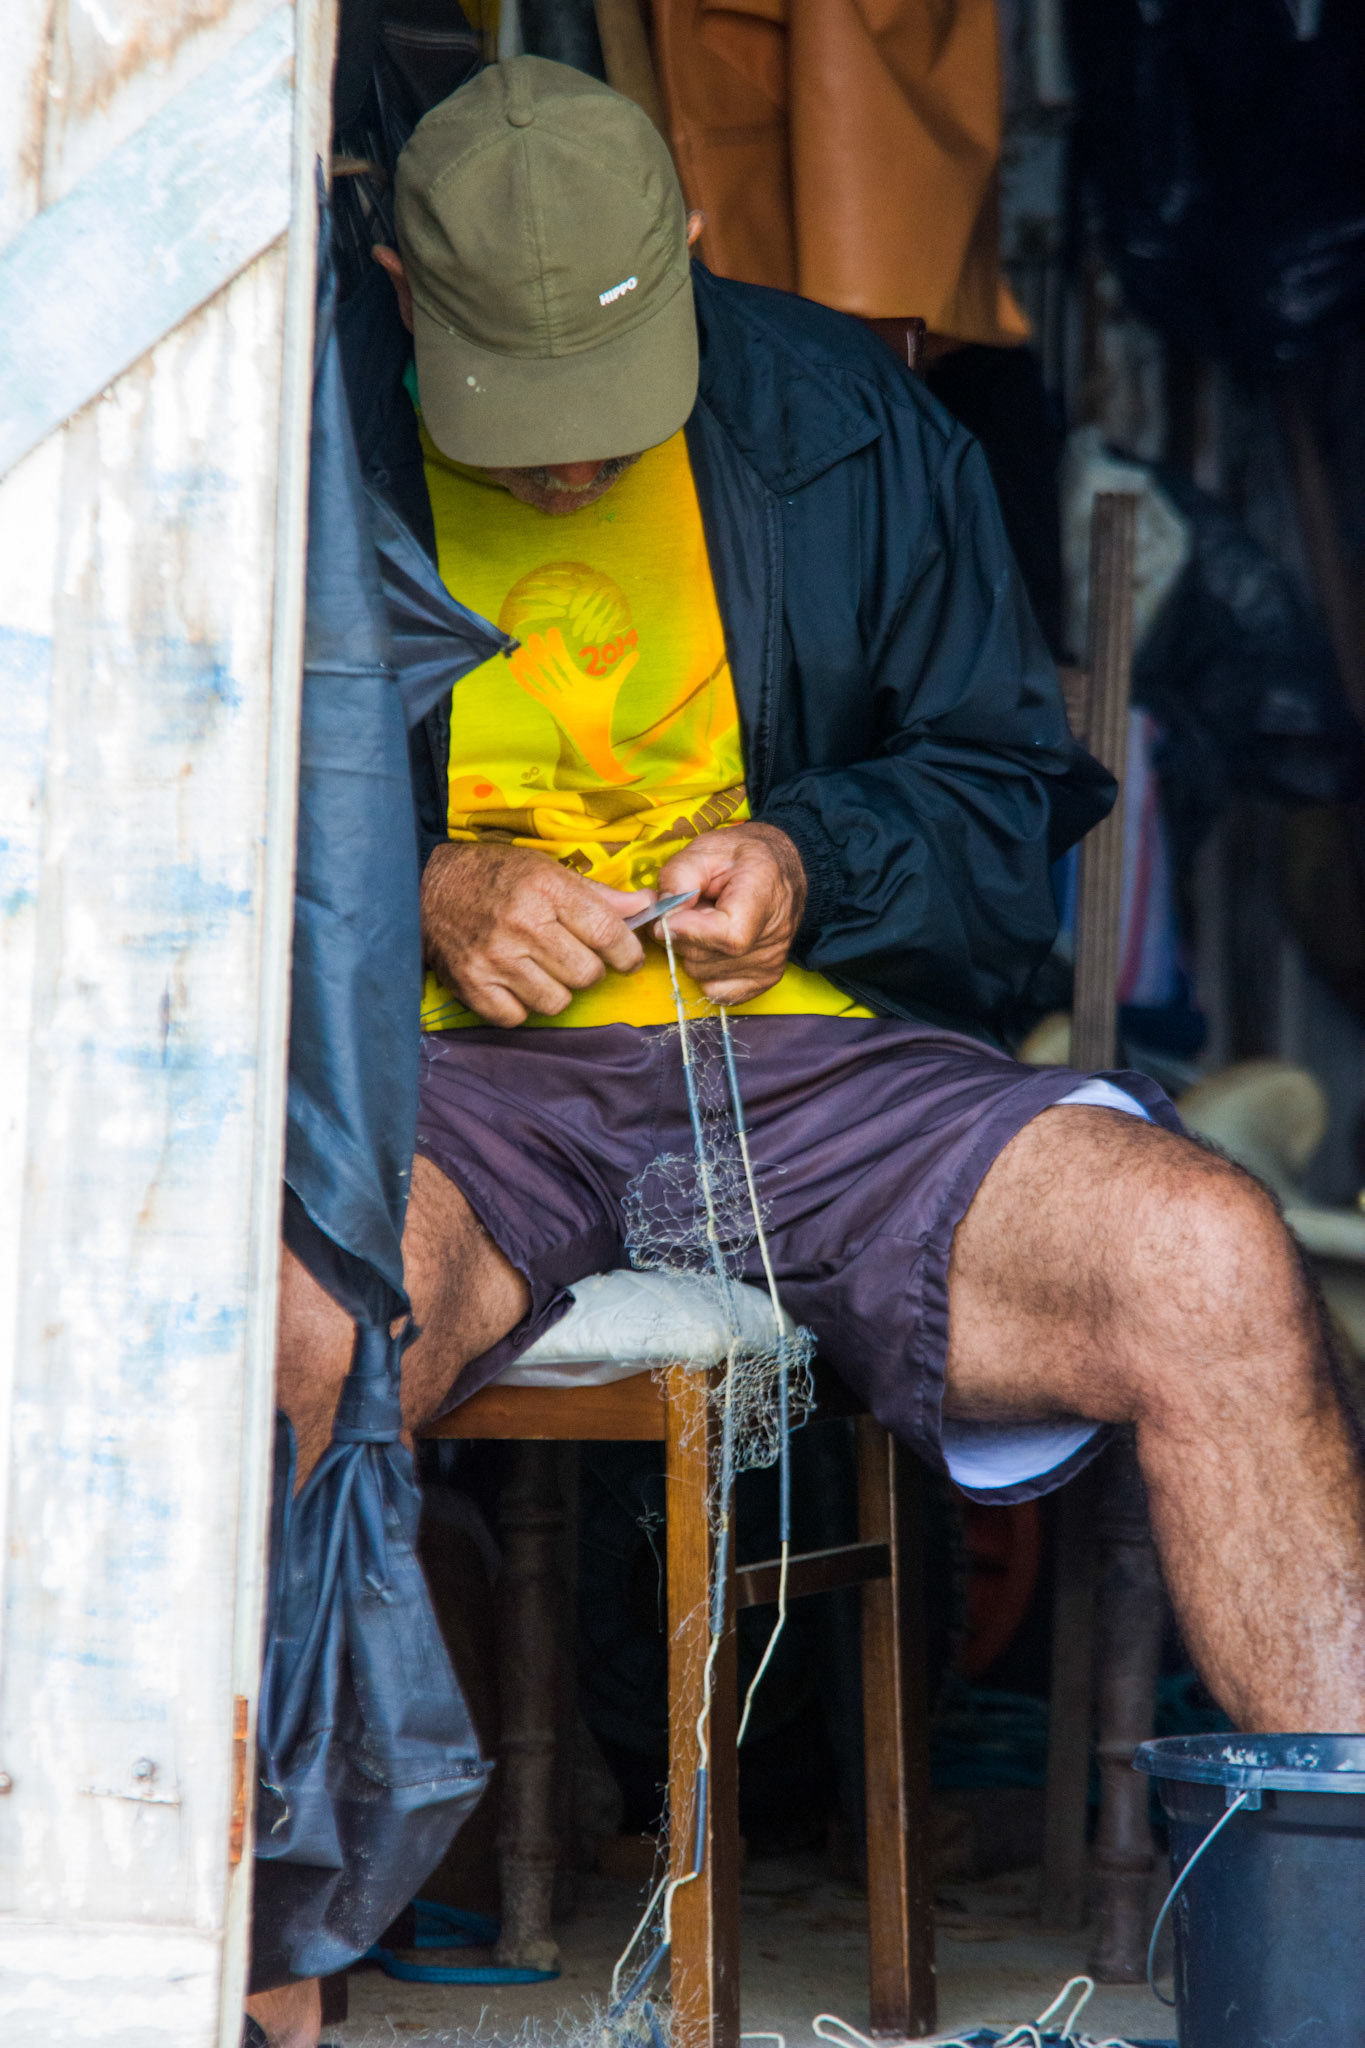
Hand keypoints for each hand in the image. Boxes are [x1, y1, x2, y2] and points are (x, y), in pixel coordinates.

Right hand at [421, 842, 652, 1026]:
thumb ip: (598, 895)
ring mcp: (494, 959)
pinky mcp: (472, 986)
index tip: (626, 957)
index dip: (628, 953)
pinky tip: (514, 982)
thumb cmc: (494, 876)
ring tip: (540, 968)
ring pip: (557, 1001)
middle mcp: (521, 924)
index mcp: (546, 889)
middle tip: (572, 956)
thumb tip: (647, 907)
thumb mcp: (547, 870)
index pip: (609, 935)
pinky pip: (519, 1017)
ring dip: (556, 989)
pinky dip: (522, 1006)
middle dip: (589, 969)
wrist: (423, 887)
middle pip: (587, 974)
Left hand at [655, 823, 806, 1003]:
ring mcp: (770, 963)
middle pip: (706, 956)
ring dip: (692, 949)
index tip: (669, 916)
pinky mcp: (763, 981)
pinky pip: (715, 990)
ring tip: (707, 922)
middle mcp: (774, 937)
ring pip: (703, 974)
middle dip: (683, 934)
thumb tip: (662, 918)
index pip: (728, 937)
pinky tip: (713, 944)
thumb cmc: (739, 856)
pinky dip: (705, 969)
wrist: (778, 870)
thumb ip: (678, 877)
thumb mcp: (704, 848)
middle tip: (692, 909)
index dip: (689, 931)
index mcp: (764, 896)